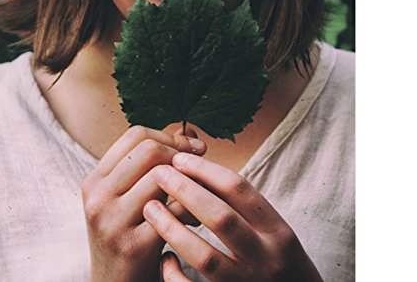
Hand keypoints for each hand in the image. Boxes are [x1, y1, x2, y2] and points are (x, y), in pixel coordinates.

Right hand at [81, 126, 206, 281]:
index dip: (168, 135)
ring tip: (198, 190)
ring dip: (189, 179)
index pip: (135, 135)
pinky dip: (191, 208)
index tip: (192, 144)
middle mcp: (98, 197)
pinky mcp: (133, 246)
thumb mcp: (128, 198)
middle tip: (201, 159)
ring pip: (161, 176)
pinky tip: (195, 218)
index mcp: (96, 180)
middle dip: (181, 151)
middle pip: (148, 150)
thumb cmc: (128, 236)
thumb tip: (188, 131)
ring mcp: (112, 221)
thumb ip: (153, 164)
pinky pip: (174, 211)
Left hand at [143, 153, 323, 280]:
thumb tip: (197, 170)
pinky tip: (164, 258)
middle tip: (159, 174)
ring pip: (205, 256)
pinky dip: (175, 274)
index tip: (179, 159)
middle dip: (185, 191)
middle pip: (221, 217)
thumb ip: (243, 207)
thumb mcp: (272, 231)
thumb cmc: (277, 262)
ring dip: (172, 228)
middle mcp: (267, 258)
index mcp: (278, 230)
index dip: (205, 170)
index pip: (239, 189)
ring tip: (150, 208)